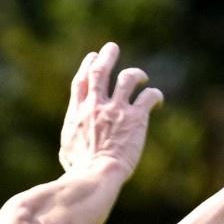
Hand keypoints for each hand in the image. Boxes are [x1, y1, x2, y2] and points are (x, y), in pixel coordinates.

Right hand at [58, 42, 165, 183]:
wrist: (95, 175)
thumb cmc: (80, 171)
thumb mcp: (66, 151)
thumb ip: (72, 138)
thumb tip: (72, 142)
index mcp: (77, 112)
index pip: (81, 81)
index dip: (87, 65)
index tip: (93, 58)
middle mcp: (96, 105)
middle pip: (100, 70)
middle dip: (107, 56)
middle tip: (112, 48)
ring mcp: (116, 109)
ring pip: (127, 77)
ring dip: (136, 73)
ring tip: (141, 77)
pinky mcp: (135, 118)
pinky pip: (148, 97)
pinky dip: (154, 95)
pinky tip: (157, 100)